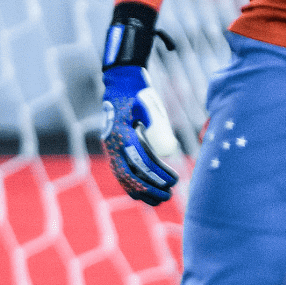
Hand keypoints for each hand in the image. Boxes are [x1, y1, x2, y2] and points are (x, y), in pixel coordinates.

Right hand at [100, 2, 179, 205]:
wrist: (119, 84)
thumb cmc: (138, 93)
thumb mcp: (147, 103)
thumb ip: (153, 120)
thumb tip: (166, 146)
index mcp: (123, 134)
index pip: (140, 161)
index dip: (157, 174)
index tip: (174, 181)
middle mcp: (113, 144)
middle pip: (130, 175)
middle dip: (149, 189)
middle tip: (169, 196)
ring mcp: (111, 148)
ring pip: (124, 178)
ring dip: (142, 192)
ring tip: (161, 200)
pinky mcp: (114, 149)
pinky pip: (121, 173)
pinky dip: (132, 187)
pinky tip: (144, 197)